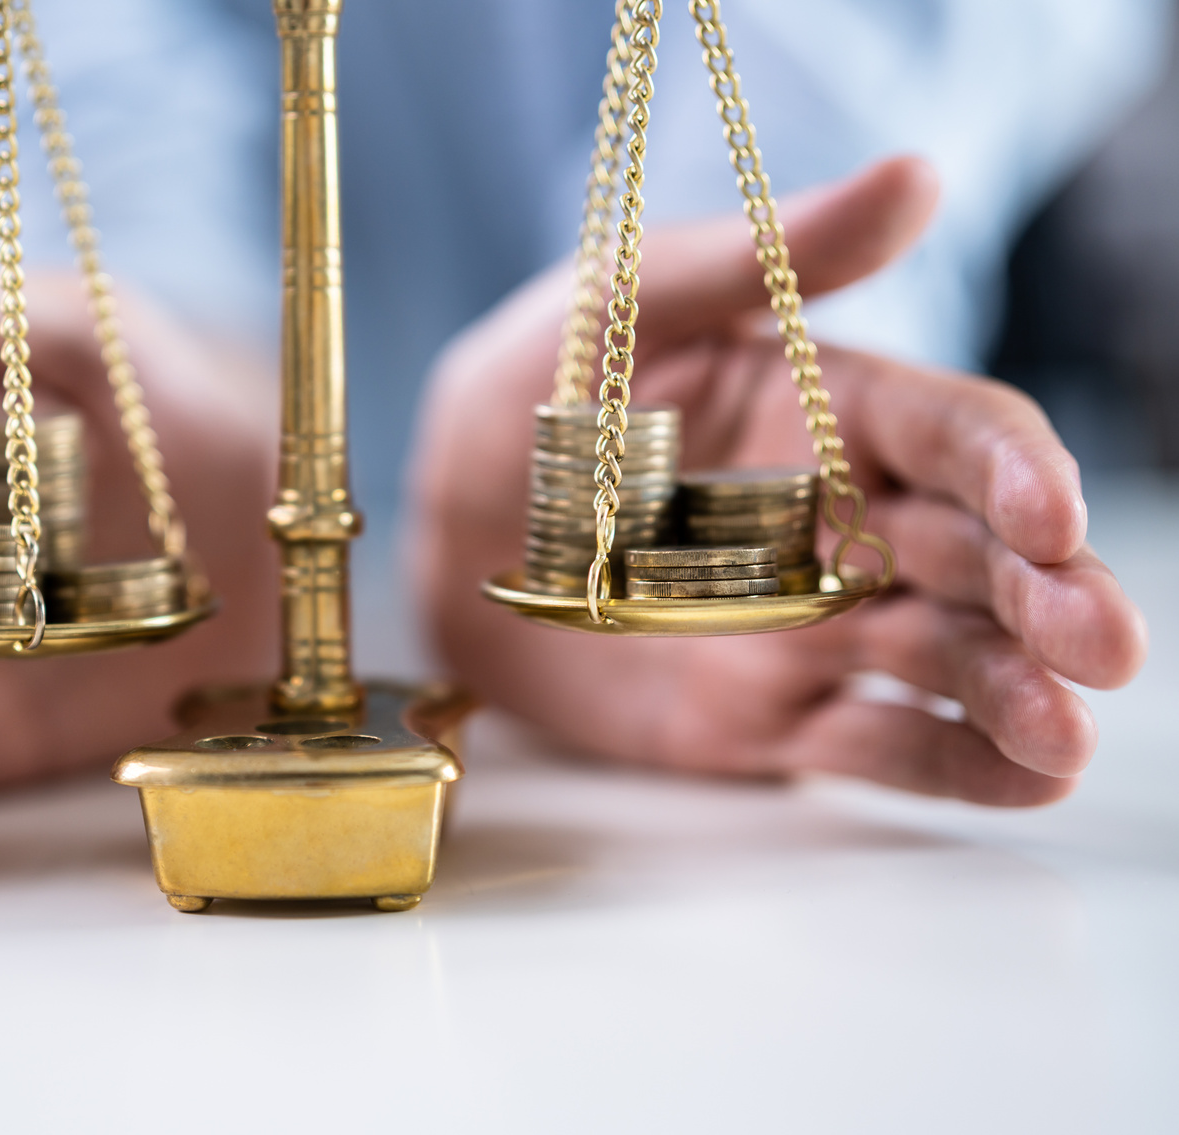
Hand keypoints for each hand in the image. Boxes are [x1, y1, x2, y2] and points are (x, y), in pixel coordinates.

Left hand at [410, 158, 1148, 805]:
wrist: (442, 524)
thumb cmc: (535, 391)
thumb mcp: (628, 303)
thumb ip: (764, 261)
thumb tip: (916, 177)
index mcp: (830, 414)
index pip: (952, 435)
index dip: (1012, 471)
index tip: (1048, 514)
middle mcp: (843, 524)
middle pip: (974, 558)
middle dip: (1047, 598)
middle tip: (1101, 642)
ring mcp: (810, 629)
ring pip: (942, 661)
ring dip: (1016, 696)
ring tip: (1065, 736)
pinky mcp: (764, 719)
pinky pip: (870, 747)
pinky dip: (949, 769)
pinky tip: (1021, 785)